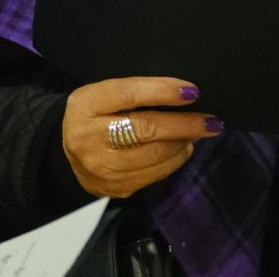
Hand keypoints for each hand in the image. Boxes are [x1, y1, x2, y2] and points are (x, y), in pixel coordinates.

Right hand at [63, 77, 222, 198]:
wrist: (67, 155)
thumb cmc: (93, 117)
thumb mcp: (101, 97)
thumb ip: (132, 95)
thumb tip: (181, 96)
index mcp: (84, 105)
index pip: (127, 94)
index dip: (162, 91)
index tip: (191, 91)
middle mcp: (90, 137)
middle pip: (146, 129)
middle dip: (184, 124)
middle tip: (211, 121)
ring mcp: (103, 167)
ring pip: (156, 155)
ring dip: (183, 143)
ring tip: (197, 133)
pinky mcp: (117, 187)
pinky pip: (156, 174)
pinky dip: (175, 159)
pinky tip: (181, 148)